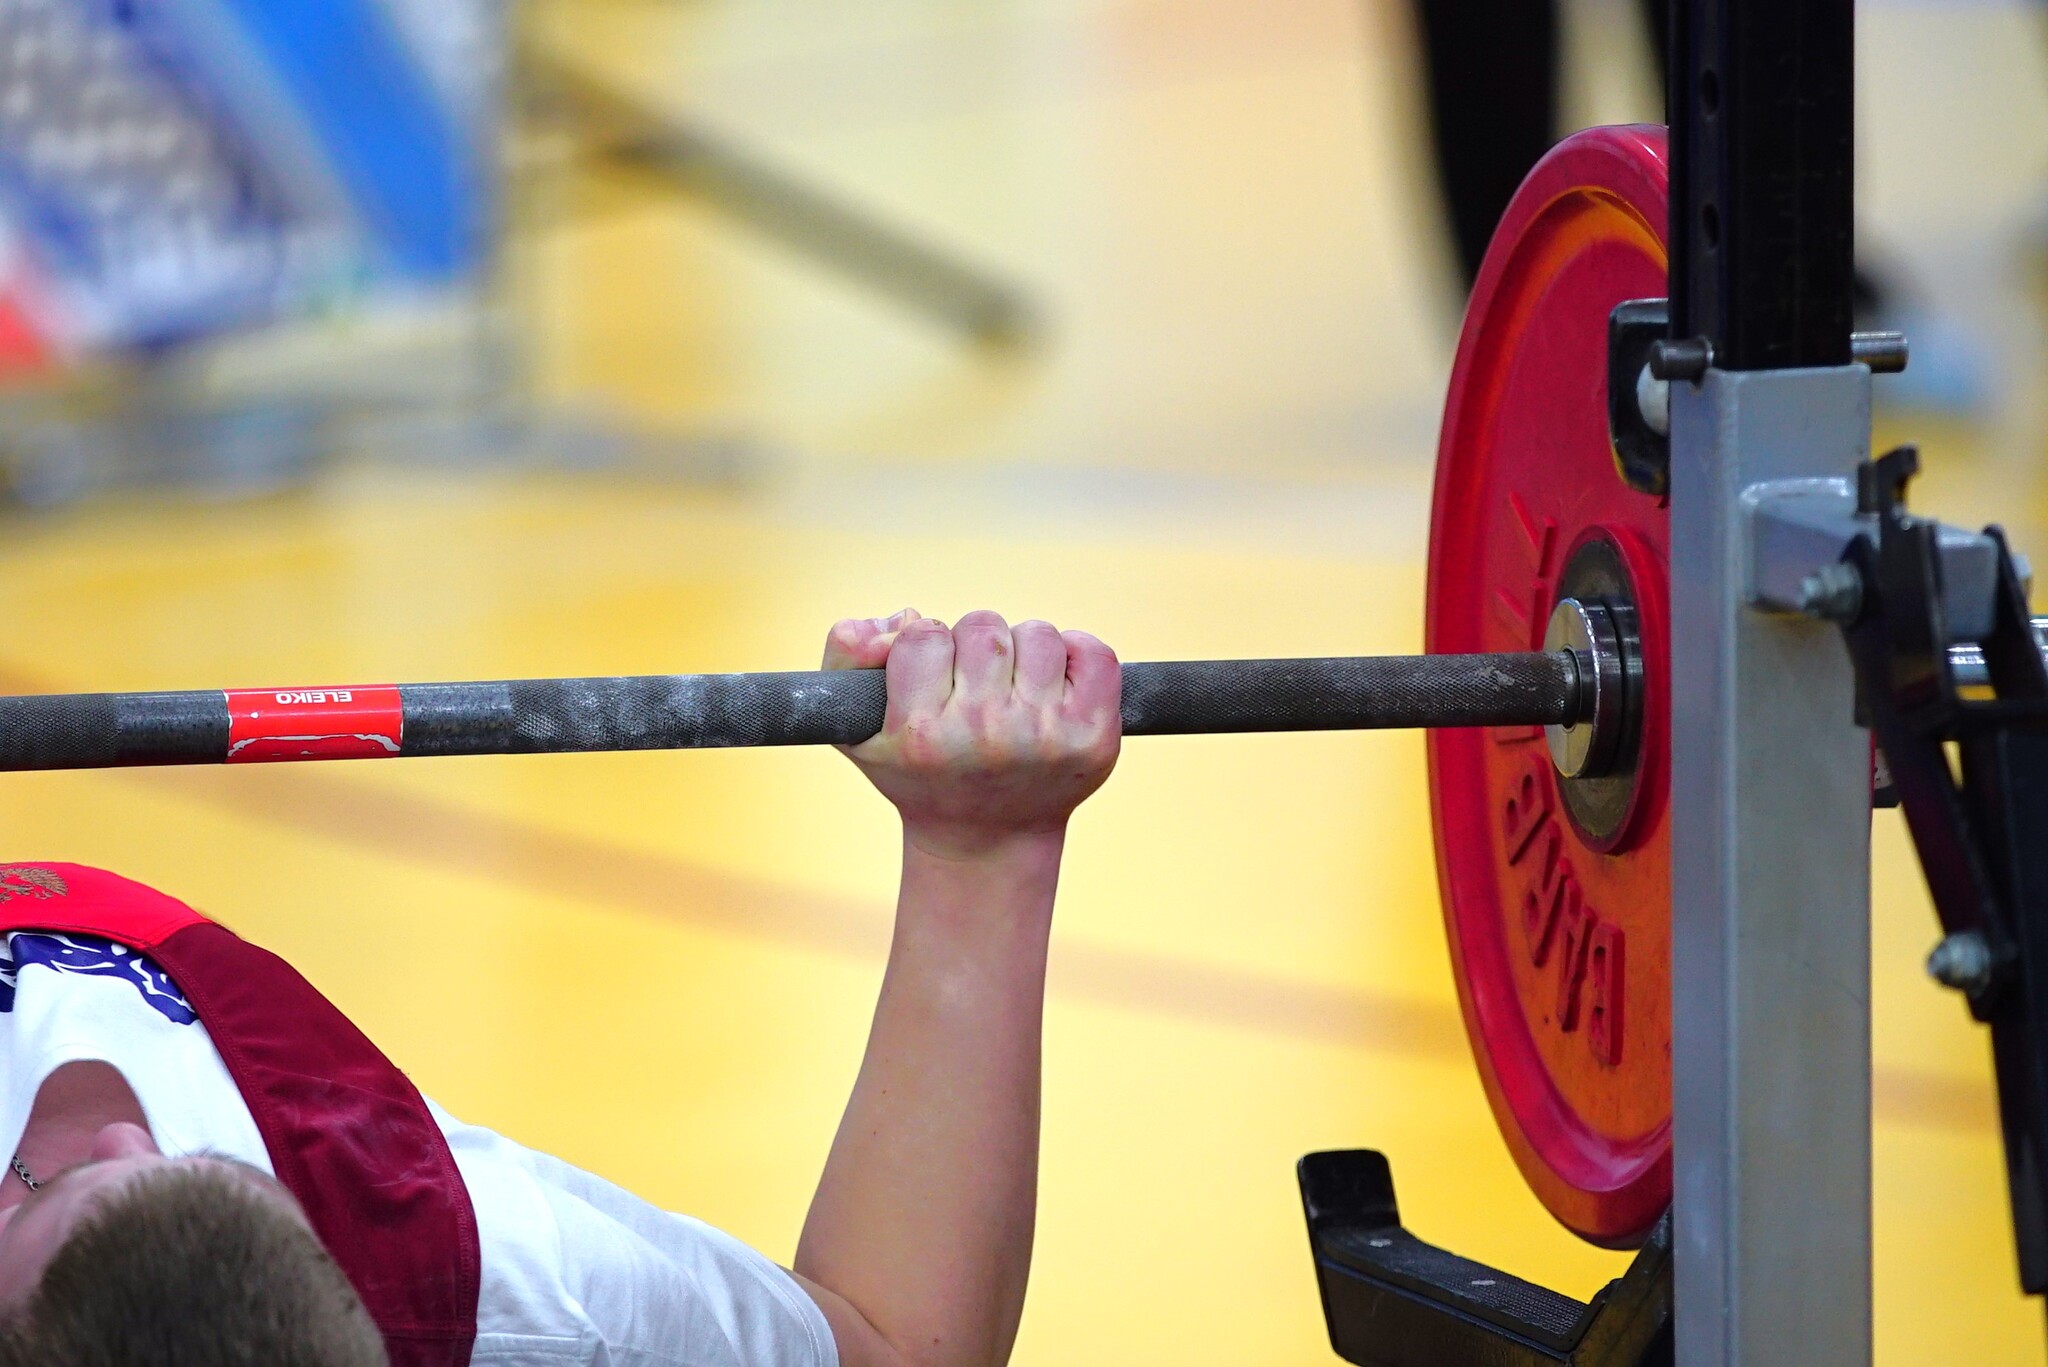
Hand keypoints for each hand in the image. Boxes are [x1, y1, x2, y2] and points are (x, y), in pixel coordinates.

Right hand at [823, 608, 1120, 860]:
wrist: (985, 839)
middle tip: (972, 686)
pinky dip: (1077, 653)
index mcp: (921, 735)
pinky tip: (1054, 684)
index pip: (922, 634)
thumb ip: (847, 654)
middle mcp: (984, 738)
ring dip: (1023, 651)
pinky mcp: (1093, 738)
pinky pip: (1094, 653)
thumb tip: (906, 617)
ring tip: (1011, 688)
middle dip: (974, 647)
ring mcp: (1044, 738)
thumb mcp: (856, 727)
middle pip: (983, 628)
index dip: (925, 646)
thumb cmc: (918, 771)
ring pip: (1038, 634)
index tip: (929, 678)